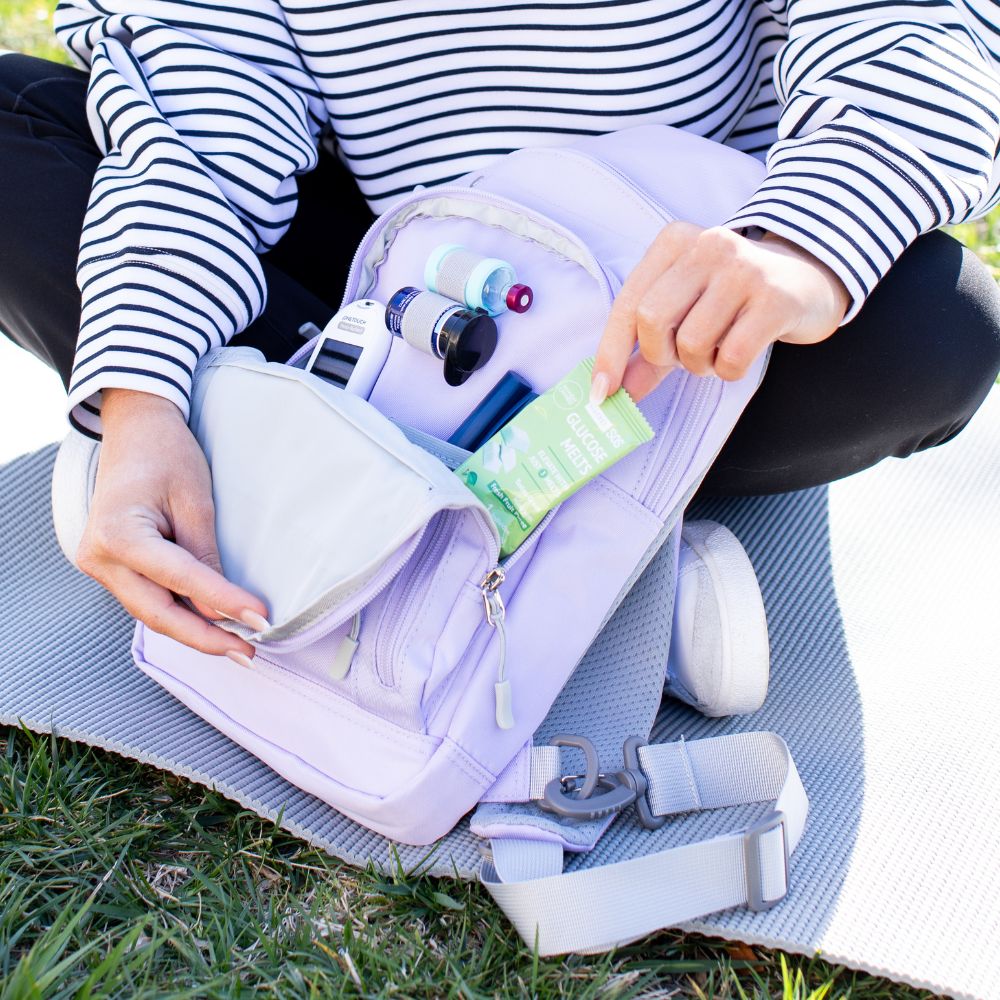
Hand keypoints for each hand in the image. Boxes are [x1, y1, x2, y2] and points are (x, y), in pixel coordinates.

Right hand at [75, 389, 269, 664]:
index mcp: (118, 534)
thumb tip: (223, 607)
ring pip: (152, 613)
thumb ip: (204, 555)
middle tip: (250, 652)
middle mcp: (99, 557)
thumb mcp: (195, 500)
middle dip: (205, 637)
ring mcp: (100, 566)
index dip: (220, 603)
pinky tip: (213, 627)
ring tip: (239, 647)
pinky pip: (149, 599)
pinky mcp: (112, 569)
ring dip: (195, 631)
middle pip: (157, 612)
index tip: (260, 619)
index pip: (179, 579)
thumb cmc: (166, 455)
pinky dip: (181, 614)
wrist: (136, 430)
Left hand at [591, 222, 849, 401]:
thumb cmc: (735, 300)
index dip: (611, 354)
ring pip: (692, 343)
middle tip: (682, 358)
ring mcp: (743, 269)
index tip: (602, 393)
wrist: (811, 278)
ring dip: (701, 364)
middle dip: (661, 355)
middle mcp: (707, 245)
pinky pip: (732, 356)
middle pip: (652, 320)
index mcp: (674, 242)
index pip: (627, 304)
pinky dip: (729, 370)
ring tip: (719, 349)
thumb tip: (615, 390)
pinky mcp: (775, 298)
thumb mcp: (687, 311)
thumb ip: (649, 348)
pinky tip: (741, 353)